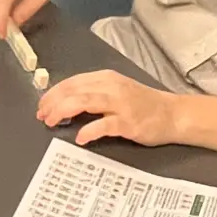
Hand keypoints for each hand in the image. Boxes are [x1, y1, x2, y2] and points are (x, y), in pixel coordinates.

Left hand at [36, 69, 182, 147]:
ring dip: (64, 111)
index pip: (73, 82)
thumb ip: (94, 94)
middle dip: (53, 103)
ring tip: (52, 122)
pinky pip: (104, 124)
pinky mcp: (129, 122)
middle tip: (42, 116)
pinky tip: (80, 138)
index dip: (53, 94)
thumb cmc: (143, 105)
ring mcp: (121, 104)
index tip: (42, 106)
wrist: (174, 114)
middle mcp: (112, 87)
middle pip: (74, 90)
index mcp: (106, 78)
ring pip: (85, 101)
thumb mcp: (116, 91)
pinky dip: (89, 130)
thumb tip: (65, 104)